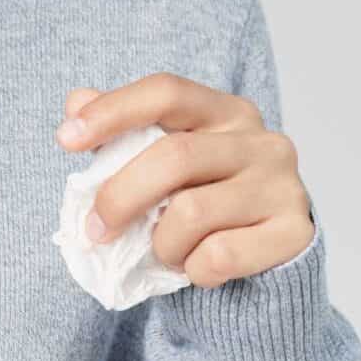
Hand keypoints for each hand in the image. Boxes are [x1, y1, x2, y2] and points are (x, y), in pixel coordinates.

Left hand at [57, 73, 314, 288]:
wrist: (267, 258)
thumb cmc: (207, 202)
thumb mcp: (165, 163)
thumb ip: (124, 132)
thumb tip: (76, 102)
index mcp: (226, 111)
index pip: (166, 91)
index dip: (114, 110)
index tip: (66, 139)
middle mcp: (262, 140)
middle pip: (173, 156)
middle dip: (120, 197)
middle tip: (94, 230)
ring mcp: (283, 185)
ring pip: (193, 213)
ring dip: (161, 242)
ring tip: (163, 251)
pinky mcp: (294, 231)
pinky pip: (220, 255)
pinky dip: (194, 270)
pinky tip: (197, 267)